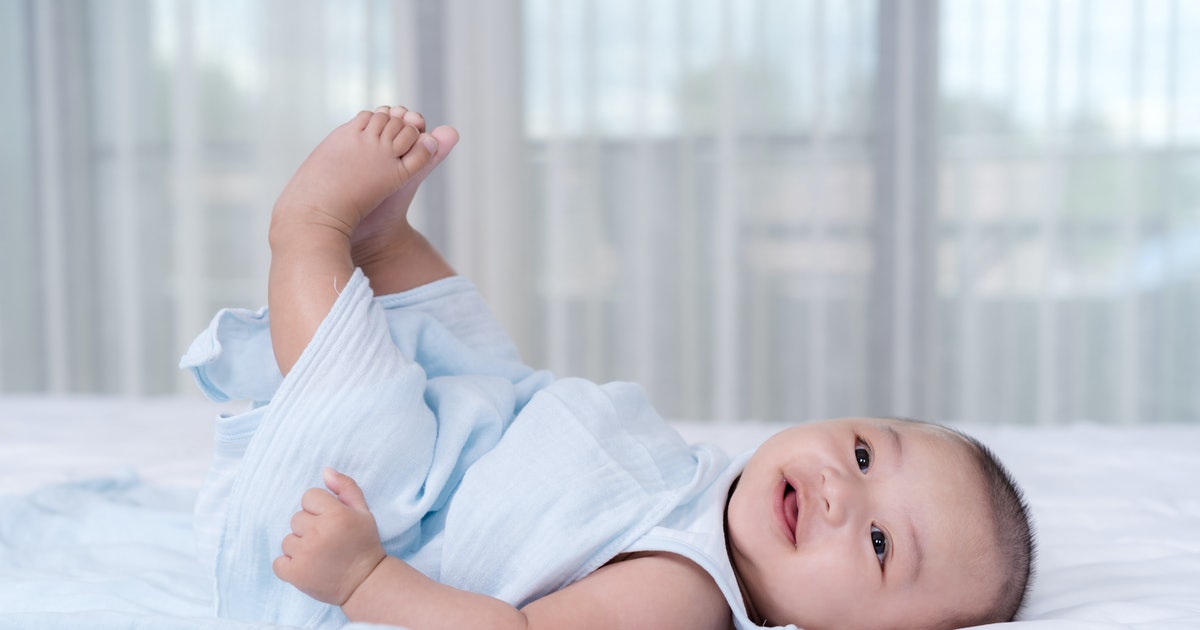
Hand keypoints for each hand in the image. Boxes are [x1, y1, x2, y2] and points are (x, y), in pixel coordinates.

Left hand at [273, 468, 386, 605]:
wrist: (365, 583)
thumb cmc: (364, 544)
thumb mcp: (363, 512)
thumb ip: (345, 487)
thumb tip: (325, 471)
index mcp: (336, 515)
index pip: (308, 497)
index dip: (320, 509)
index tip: (332, 522)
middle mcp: (318, 532)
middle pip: (296, 518)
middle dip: (310, 528)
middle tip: (327, 541)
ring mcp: (305, 554)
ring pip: (288, 540)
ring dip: (300, 547)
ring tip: (320, 555)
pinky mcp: (296, 574)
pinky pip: (278, 562)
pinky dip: (289, 565)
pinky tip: (308, 567)